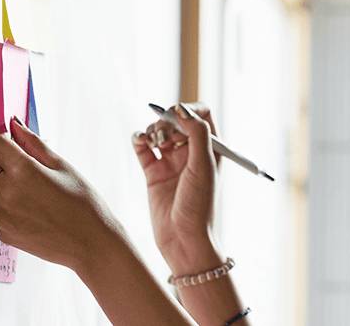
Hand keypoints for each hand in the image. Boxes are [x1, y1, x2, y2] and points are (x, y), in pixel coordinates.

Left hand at [0, 116, 122, 273]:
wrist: (91, 243)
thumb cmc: (83, 204)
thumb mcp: (62, 166)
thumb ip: (34, 143)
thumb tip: (15, 125)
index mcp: (21, 172)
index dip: (7, 140)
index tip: (17, 143)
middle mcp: (5, 193)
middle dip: (4, 160)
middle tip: (30, 168)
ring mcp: (1, 215)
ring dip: (5, 183)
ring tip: (35, 192)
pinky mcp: (2, 232)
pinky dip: (9, 204)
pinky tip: (33, 209)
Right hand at [132, 102, 222, 273]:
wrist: (184, 240)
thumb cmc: (200, 206)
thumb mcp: (204, 166)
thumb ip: (196, 134)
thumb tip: (182, 108)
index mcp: (210, 149)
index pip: (200, 114)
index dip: (187, 110)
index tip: (176, 117)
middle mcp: (191, 153)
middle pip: (177, 120)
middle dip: (167, 120)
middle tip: (163, 135)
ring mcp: (171, 162)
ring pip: (158, 132)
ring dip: (152, 129)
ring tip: (153, 142)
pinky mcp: (153, 173)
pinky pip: (143, 148)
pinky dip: (139, 139)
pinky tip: (139, 141)